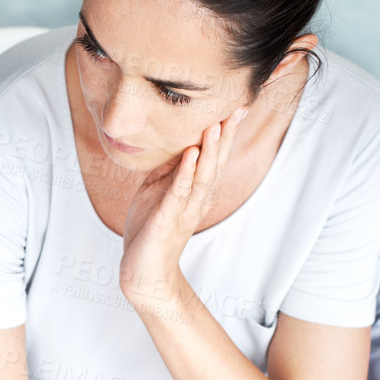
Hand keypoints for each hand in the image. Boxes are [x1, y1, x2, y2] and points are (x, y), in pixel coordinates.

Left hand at [119, 108, 247, 314]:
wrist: (142, 272)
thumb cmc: (149, 232)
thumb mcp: (157, 192)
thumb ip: (169, 170)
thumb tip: (178, 145)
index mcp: (194, 192)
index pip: (214, 158)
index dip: (225, 134)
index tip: (237, 107)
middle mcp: (196, 200)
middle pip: (215, 164)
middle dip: (225, 137)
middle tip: (237, 108)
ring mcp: (184, 210)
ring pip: (202, 177)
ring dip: (210, 151)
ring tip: (215, 126)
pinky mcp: (167, 219)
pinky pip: (178, 193)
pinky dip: (184, 173)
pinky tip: (189, 154)